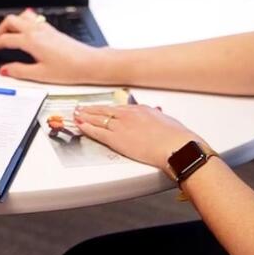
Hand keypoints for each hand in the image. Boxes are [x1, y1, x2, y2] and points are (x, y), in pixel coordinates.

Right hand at [0, 8, 107, 82]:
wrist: (90, 63)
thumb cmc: (69, 69)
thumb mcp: (40, 75)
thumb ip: (19, 71)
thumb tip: (4, 70)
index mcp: (31, 41)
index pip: (5, 39)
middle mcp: (37, 31)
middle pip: (11, 20)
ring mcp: (45, 28)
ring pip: (22, 16)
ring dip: (12, 23)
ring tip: (8, 35)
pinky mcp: (52, 30)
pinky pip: (33, 19)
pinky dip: (23, 22)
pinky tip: (25, 31)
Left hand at [74, 104, 204, 172]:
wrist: (176, 146)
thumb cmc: (177, 137)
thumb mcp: (167, 122)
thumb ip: (158, 118)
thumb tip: (157, 117)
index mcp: (141, 110)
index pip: (118, 108)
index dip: (107, 108)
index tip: (100, 108)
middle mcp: (128, 115)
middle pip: (105, 110)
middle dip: (91, 109)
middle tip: (81, 108)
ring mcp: (121, 126)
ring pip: (98, 119)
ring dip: (85, 117)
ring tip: (76, 115)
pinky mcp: (117, 139)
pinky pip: (97, 132)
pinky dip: (87, 128)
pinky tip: (80, 126)